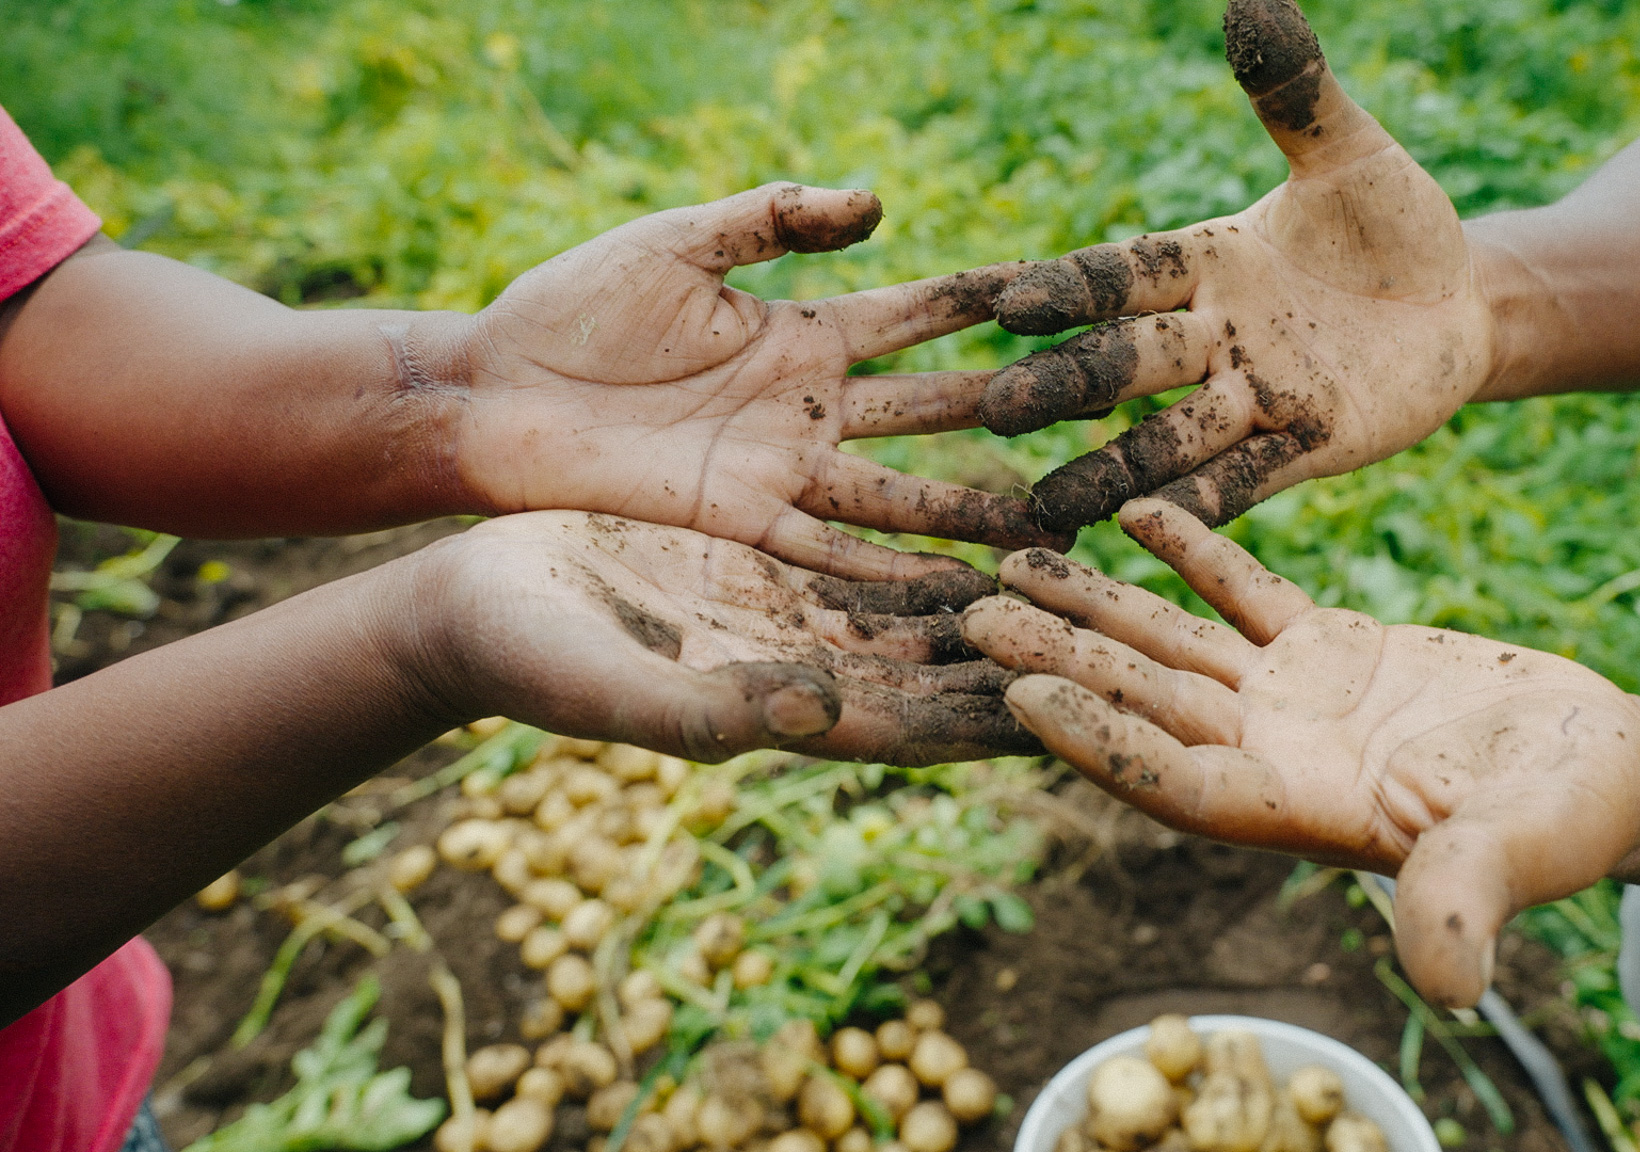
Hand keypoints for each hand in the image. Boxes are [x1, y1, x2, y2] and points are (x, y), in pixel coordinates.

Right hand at [405, 511, 1037, 765]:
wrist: (481, 596)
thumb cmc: (535, 661)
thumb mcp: (620, 688)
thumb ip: (717, 706)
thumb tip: (819, 707)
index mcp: (790, 710)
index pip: (926, 728)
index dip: (1006, 722)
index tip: (1095, 710)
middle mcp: (816, 661)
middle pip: (953, 666)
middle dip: (1035, 652)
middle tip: (1135, 630)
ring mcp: (803, 603)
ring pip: (932, 593)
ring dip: (1006, 581)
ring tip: (1098, 553)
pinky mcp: (781, 544)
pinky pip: (882, 529)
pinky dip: (943, 519)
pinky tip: (1005, 489)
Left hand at [446, 182, 1068, 579]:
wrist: (489, 398)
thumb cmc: (569, 307)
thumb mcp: (675, 243)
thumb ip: (773, 220)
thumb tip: (878, 201)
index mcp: (801, 333)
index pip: (920, 318)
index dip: (991, 309)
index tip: (1072, 298)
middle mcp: (810, 408)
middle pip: (936, 415)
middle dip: (1016, 424)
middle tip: (1100, 431)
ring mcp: (783, 471)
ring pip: (906, 496)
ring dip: (978, 515)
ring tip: (1055, 530)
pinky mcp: (743, 526)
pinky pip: (837, 553)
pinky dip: (899, 574)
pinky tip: (963, 590)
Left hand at [960, 500, 1639, 1005]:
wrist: (1604, 762)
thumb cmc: (1574, 816)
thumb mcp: (1525, 850)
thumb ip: (1469, 897)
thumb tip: (1444, 981)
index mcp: (1301, 813)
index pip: (1175, 782)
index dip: (1100, 742)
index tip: (1019, 695)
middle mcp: (1276, 758)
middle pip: (1147, 707)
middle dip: (1061, 659)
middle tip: (970, 611)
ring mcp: (1295, 701)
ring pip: (1175, 647)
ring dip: (1099, 606)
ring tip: (1016, 556)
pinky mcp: (1330, 649)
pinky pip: (1243, 593)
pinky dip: (1193, 552)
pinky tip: (1132, 512)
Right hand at [976, 0, 1492, 530]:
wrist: (1466, 303)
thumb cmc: (1394, 223)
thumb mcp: (1352, 155)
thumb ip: (1297, 95)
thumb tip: (1252, 4)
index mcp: (1203, 262)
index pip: (1118, 277)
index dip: (1065, 291)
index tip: (1003, 303)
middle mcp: (1212, 336)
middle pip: (1124, 361)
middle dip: (1065, 385)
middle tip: (998, 411)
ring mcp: (1254, 398)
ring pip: (1165, 437)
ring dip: (1108, 469)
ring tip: (1049, 507)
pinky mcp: (1304, 448)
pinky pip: (1243, 481)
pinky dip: (1199, 505)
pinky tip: (1150, 530)